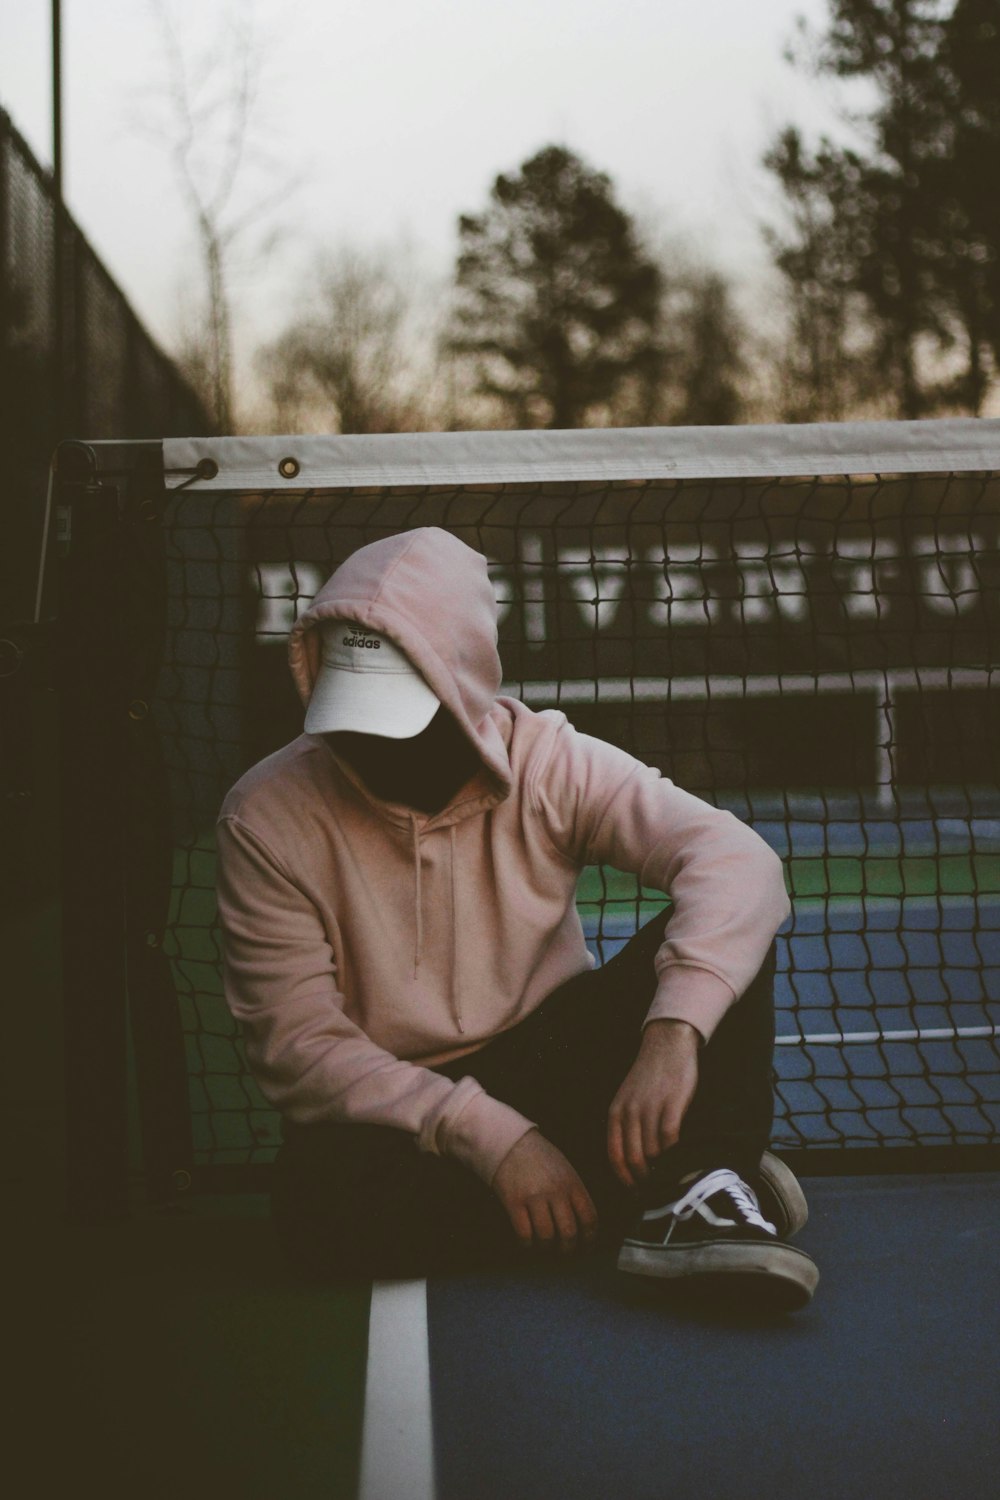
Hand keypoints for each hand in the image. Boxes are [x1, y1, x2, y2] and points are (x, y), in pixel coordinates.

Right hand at [492, 1131, 598, 1252]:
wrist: (509, 1141)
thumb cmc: (539, 1156)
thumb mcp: (565, 1168)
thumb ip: (574, 1192)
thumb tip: (582, 1223)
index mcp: (572, 1183)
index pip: (589, 1218)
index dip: (590, 1238)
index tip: (586, 1247)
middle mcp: (556, 1191)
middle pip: (569, 1233)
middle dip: (568, 1249)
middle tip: (564, 1252)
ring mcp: (534, 1197)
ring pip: (546, 1237)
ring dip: (546, 1248)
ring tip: (544, 1247)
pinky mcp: (514, 1202)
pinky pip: (524, 1234)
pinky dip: (527, 1244)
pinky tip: (527, 1242)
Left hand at [607, 1019, 699, 1188]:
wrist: (666, 1045)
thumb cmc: (650, 1076)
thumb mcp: (628, 1100)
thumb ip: (627, 1126)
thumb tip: (635, 1162)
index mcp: (615, 1113)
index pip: (615, 1157)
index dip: (625, 1180)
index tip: (636, 1193)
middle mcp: (629, 1113)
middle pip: (633, 1160)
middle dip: (644, 1182)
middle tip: (655, 1194)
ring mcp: (650, 1109)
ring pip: (653, 1153)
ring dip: (661, 1171)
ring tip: (669, 1181)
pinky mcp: (671, 1106)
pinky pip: (670, 1140)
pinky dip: (675, 1155)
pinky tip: (680, 1161)